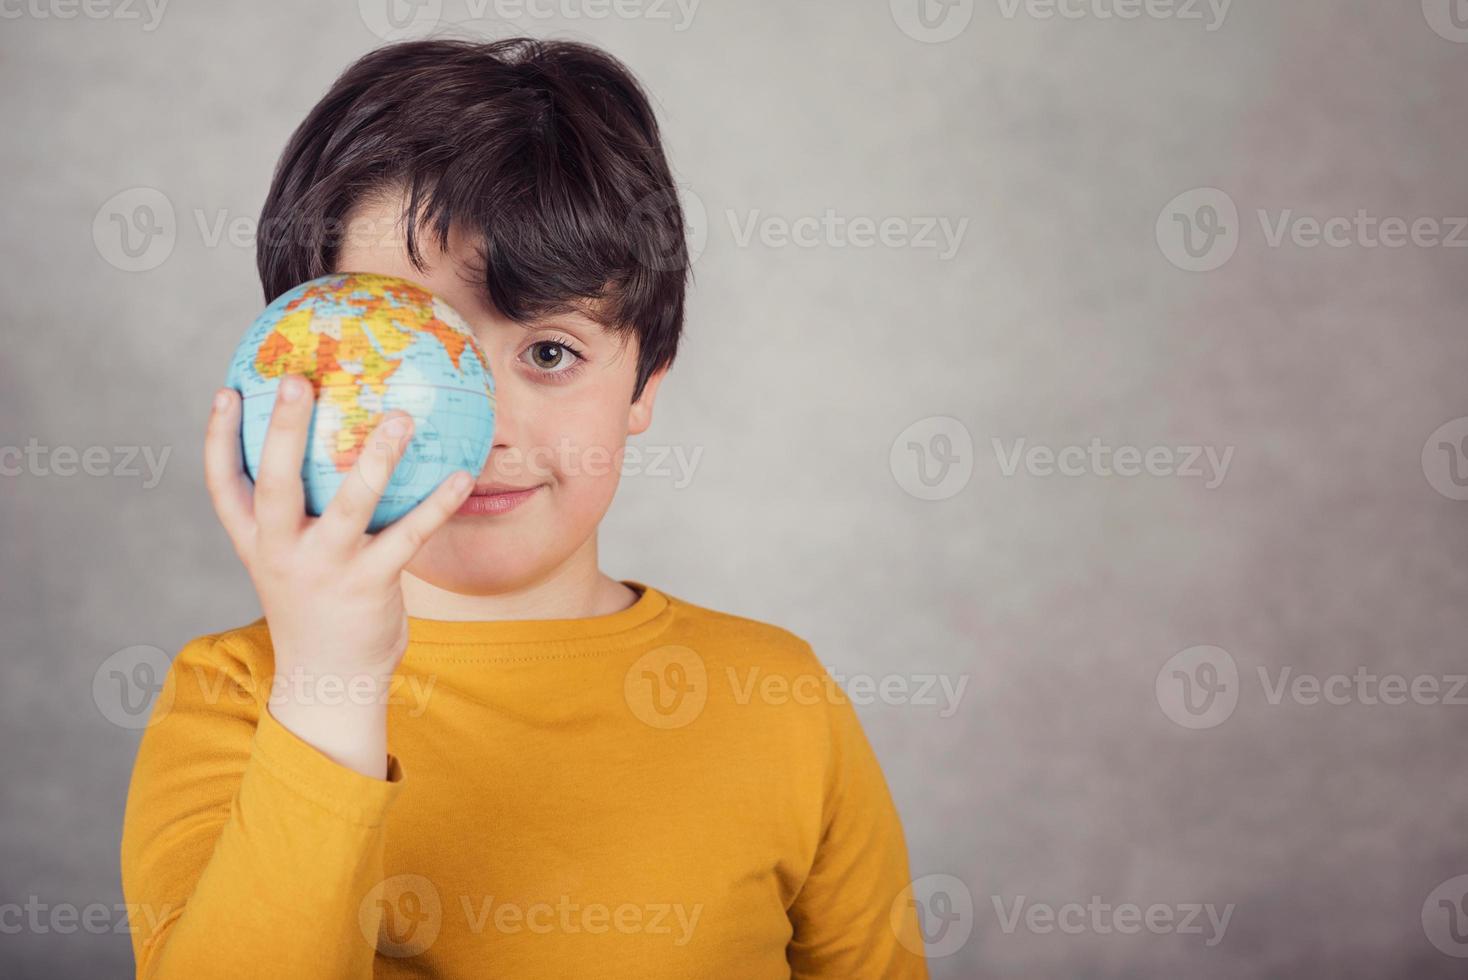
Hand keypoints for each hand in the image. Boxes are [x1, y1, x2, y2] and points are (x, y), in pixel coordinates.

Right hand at [203, 374, 474, 774]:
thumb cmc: (314, 606)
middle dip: (283, 430)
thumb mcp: (286, 562)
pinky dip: (437, 504)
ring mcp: (326, 569)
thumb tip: (327, 447)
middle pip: (275, 482)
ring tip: (401, 417)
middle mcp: (281, 551)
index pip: (222, 484)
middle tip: (298, 379)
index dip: (218, 436)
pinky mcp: (370, 586)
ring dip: (377, 458)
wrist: (329, 683)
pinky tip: (461, 475)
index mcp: (254, 541)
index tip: (226, 389)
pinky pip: (409, 536)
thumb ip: (294, 516)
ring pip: (350, 504)